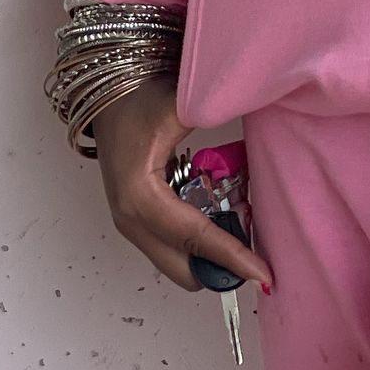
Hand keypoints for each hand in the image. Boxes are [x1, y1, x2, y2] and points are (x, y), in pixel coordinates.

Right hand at [91, 76, 273, 293]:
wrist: (105, 95)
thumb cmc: (137, 99)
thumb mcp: (179, 109)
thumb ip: (217, 122)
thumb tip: (259, 139)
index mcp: (140, 197)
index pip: (195, 237)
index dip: (232, 257)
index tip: (264, 274)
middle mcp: (131, 221)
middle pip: (183, 269)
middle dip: (221, 263)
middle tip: (255, 237)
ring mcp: (131, 224)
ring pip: (179, 261)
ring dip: (212, 250)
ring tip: (240, 212)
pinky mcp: (136, 220)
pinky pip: (173, 245)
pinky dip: (200, 237)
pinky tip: (220, 205)